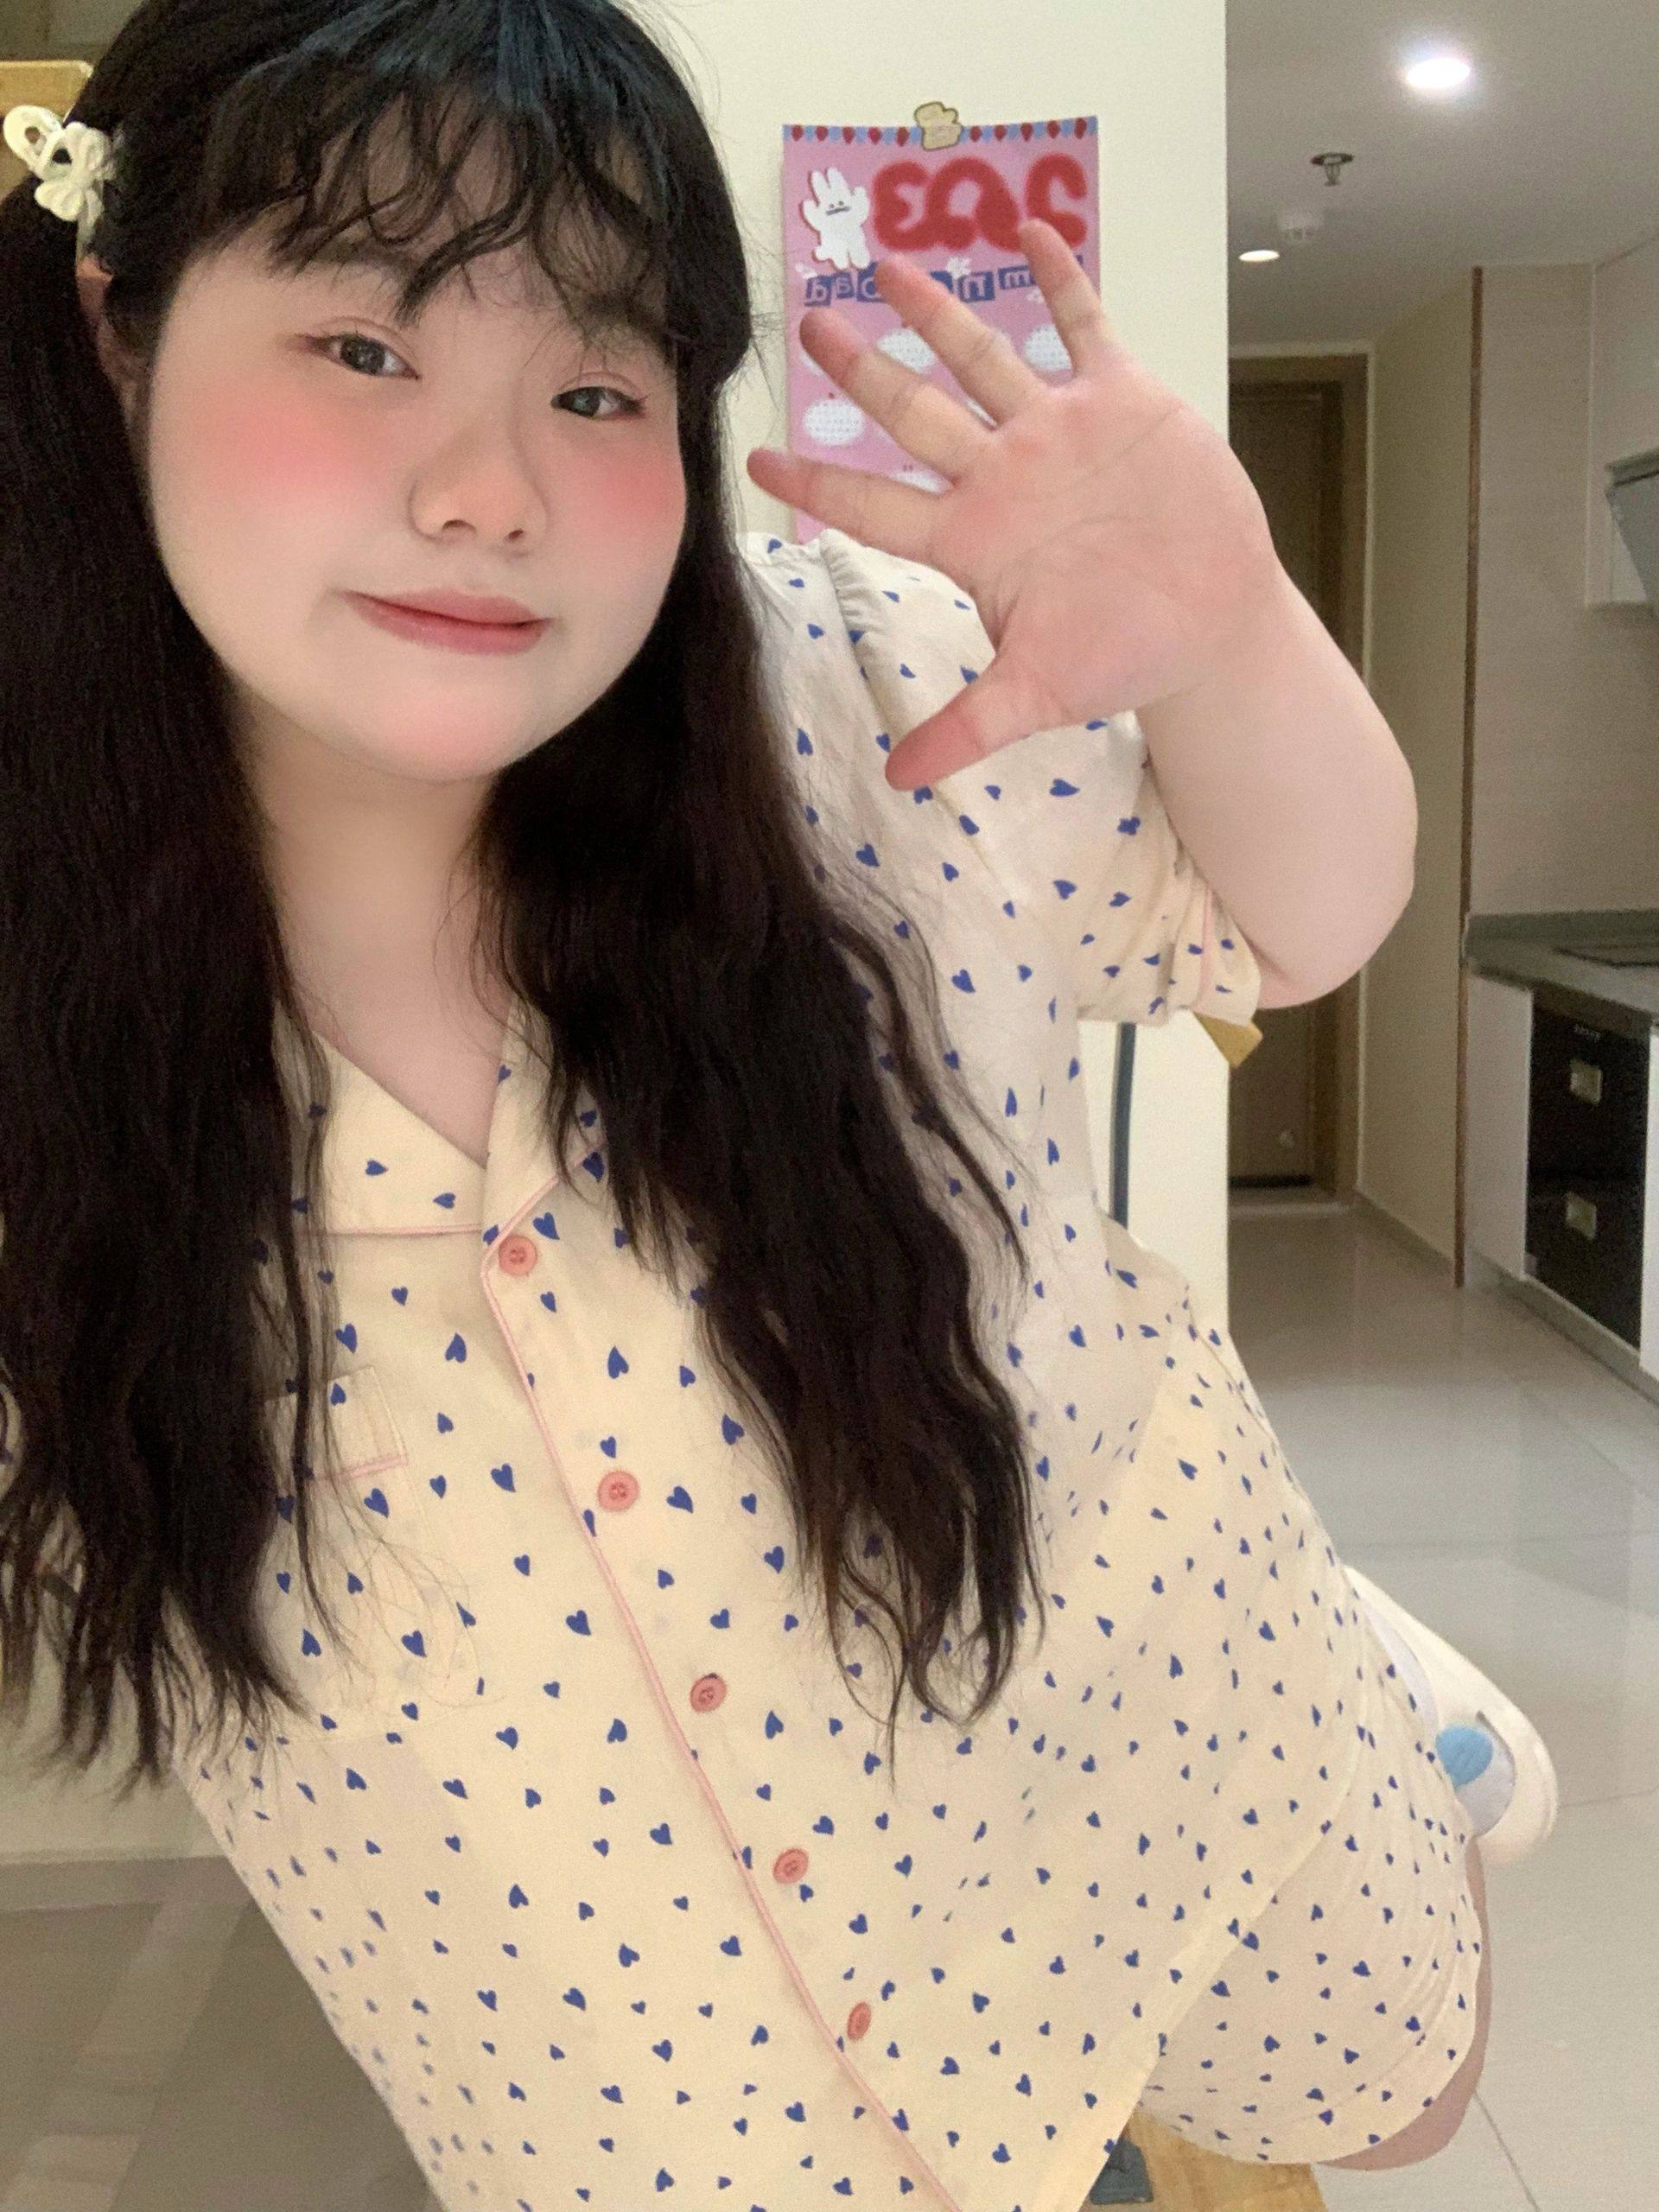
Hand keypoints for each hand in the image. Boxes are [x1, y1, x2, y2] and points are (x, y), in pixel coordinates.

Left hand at [746, 218, 1284, 790]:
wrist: (1211, 625)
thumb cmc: (1123, 657)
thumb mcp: (1038, 696)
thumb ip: (967, 727)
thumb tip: (899, 781)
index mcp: (972, 537)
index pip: (875, 504)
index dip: (816, 482)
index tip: (758, 460)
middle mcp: (1001, 475)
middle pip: (914, 411)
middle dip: (863, 369)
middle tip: (809, 325)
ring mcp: (1057, 432)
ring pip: (981, 358)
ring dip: (937, 311)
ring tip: (887, 263)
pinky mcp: (1121, 402)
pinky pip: (1083, 327)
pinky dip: (1060, 280)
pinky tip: (1029, 229)